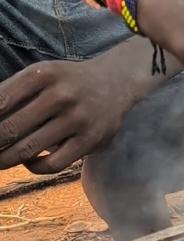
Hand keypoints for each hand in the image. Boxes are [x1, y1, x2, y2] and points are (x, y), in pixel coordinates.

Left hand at [0, 55, 138, 174]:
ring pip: (28, 149)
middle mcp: (60, 94)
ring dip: (5, 159)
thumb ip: (12, 92)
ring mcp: (76, 118)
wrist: (116, 82)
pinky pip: (53, 163)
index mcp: (42, 74)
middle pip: (10, 128)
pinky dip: (34, 166)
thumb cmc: (68, 81)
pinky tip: (29, 162)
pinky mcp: (90, 139)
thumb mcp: (41, 74)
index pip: (0, 102)